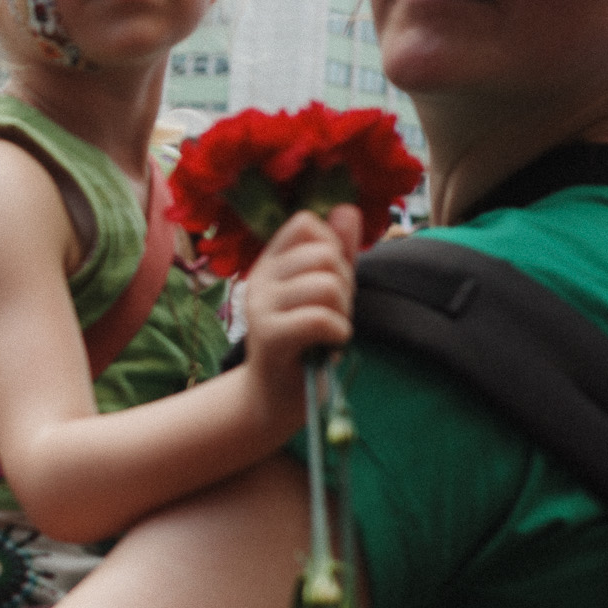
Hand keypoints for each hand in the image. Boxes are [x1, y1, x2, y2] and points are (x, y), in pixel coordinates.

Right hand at [240, 205, 358, 420]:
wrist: (276, 398)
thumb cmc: (304, 344)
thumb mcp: (325, 292)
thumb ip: (337, 252)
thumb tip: (347, 208)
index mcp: (271, 262)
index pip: (306, 223)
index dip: (332, 247)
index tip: (327, 281)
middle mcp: (260, 278)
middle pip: (324, 254)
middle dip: (344, 286)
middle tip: (331, 314)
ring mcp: (261, 306)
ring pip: (327, 285)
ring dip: (342, 312)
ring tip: (328, 331)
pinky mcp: (270, 336)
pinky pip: (320, 318)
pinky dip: (338, 333)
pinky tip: (329, 345)